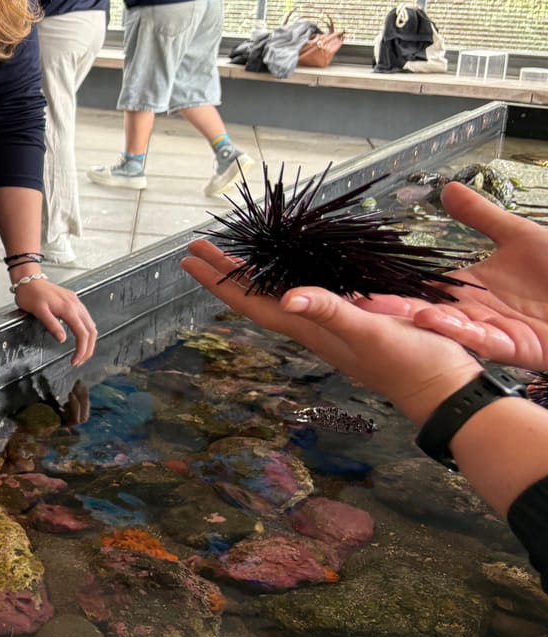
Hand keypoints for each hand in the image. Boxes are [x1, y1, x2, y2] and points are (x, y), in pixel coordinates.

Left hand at [14, 276, 97, 364]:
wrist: (28, 279)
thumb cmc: (30, 294)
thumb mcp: (38, 311)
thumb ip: (52, 325)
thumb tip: (62, 339)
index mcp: (68, 309)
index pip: (82, 334)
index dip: (81, 350)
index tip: (75, 361)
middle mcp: (76, 305)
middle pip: (91, 331)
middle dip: (88, 348)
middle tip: (80, 361)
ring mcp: (76, 302)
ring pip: (90, 324)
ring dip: (89, 341)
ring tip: (81, 352)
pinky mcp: (73, 301)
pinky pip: (86, 318)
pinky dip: (86, 330)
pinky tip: (81, 336)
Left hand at [181, 239, 480, 422]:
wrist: (446, 388)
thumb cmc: (410, 362)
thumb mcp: (369, 331)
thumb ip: (330, 312)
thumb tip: (286, 298)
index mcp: (308, 327)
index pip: (251, 302)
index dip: (219, 280)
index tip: (190, 259)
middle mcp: (312, 326)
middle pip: (256, 296)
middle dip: (226, 272)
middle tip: (197, 247)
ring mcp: (332, 324)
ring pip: (278, 294)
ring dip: (252, 275)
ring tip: (231, 255)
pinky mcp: (354, 319)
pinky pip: (308, 293)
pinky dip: (289, 276)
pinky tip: (293, 269)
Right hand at [352, 181, 547, 370]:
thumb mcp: (520, 235)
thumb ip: (481, 215)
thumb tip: (448, 189)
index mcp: (473, 287)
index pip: (426, 286)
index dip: (396, 285)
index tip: (361, 282)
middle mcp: (477, 312)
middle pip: (429, 310)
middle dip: (395, 308)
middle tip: (357, 303)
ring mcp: (495, 331)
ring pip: (450, 328)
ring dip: (419, 321)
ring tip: (387, 312)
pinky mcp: (516, 348)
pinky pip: (482, 342)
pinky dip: (458, 333)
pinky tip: (433, 321)